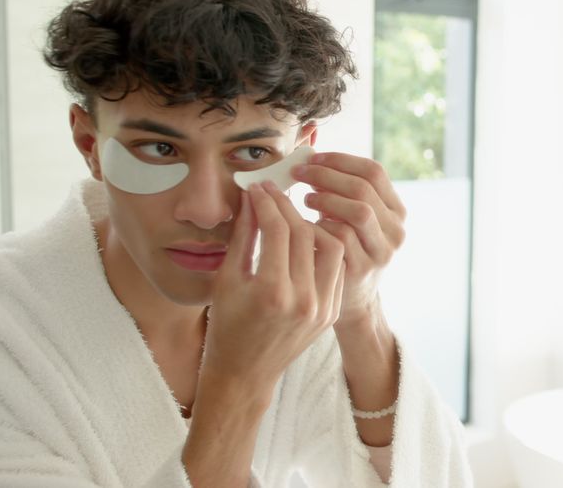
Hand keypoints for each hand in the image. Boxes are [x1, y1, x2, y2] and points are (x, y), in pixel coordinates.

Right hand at [201, 182, 345, 391]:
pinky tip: (306, 239)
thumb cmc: (226, 326)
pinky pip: (336, 268)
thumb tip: (253, 197)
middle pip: (305, 234)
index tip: (258, 188)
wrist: (245, 374)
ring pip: (331, 247)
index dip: (267, 203)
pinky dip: (323, 248)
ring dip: (312, 226)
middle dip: (287, 208)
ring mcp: (322, 309)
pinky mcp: (331, 313)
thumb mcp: (227, 280)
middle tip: (274, 194)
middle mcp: (303, 301)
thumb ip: (243, 236)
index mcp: (271, 292)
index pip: (277, 230)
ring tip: (292, 217)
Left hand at [292, 153, 405, 326]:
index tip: (311, 157)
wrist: (349, 300)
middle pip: (364, 188)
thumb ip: (337, 183)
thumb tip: (308, 136)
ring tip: (304, 198)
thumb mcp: (347, 215)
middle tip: (299, 173)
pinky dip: (320, 225)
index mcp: (395, 210)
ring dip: (326, 198)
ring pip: (359, 211)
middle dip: (327, 175)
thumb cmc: (342, 248)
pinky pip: (342, 238)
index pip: (374, 171)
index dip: (340, 160)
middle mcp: (396, 230)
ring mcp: (382, 251)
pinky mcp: (363, 270)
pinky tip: (304, 224)